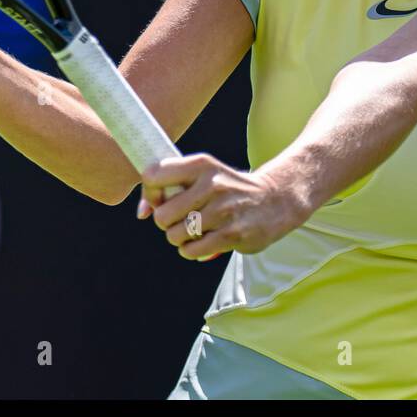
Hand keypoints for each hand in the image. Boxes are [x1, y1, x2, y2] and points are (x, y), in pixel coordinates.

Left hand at [137, 153, 308, 259]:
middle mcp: (212, 185)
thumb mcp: (203, 176)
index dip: (150, 194)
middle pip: (162, 215)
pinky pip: (191, 251)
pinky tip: (203, 241)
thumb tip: (142, 213)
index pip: (154, 175)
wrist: (275, 200)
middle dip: (167, 223)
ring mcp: (223, 210)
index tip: (161, 200)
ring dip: (180, 238)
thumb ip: (168, 188)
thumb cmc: (226, 189)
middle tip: (181, 219)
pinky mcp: (232, 234)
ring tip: (194, 230)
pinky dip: (191, 251)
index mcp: (201, 165)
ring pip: (175, 236)